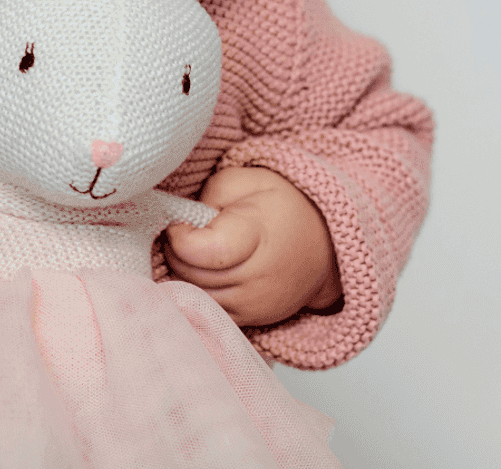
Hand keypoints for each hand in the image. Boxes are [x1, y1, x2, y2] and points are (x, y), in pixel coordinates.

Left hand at [164, 167, 341, 326]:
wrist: (325, 245)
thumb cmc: (281, 207)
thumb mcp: (247, 180)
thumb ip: (210, 194)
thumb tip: (182, 219)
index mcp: (255, 236)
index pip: (197, 251)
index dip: (177, 237)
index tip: (179, 224)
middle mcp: (256, 278)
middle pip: (190, 276)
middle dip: (175, 255)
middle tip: (181, 237)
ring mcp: (254, 305)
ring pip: (194, 298)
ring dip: (182, 277)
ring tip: (191, 255)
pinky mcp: (251, 321)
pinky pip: (206, 314)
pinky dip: (195, 296)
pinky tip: (199, 276)